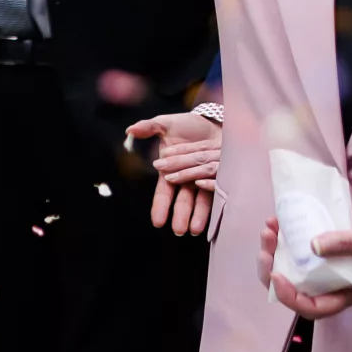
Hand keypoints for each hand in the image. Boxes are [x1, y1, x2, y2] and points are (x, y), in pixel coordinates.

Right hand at [126, 111, 219, 236]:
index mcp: (171, 170)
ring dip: (197, 216)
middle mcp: (187, 178)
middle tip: (178, 230)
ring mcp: (204, 178)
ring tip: (194, 230)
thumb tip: (129, 130)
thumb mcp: (166, 124)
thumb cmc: (187, 124)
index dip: (160, 206)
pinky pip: (217, 189)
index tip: (157, 222)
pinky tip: (214, 214)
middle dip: (180, 216)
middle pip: (183, 200)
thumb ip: (148, 127)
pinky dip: (214, 201)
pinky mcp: (221, 174)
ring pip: (200, 200)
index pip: (164, 192)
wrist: (213, 121)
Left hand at [258, 209, 351, 317]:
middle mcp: (332, 285)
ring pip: (288, 270)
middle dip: (272, 267)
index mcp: (348, 292)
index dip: (290, 298)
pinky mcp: (318, 256)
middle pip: (293, 289)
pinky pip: (292, 254)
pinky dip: (280, 241)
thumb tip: (312, 246)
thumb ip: (347, 244)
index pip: (314, 309)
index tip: (276, 274)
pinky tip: (276, 224)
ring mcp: (323, 271)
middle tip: (267, 241)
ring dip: (272, 251)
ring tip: (269, 228)